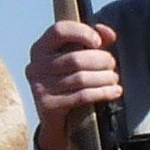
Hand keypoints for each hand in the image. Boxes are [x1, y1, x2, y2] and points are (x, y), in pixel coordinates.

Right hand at [26, 17, 121, 149]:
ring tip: (114, 78)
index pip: (59, 31)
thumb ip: (93, 39)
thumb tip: (110, 35)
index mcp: (40, 48)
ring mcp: (39, 87)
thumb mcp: (76, 57)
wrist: (56, 119)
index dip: (82, 33)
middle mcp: (35, 66)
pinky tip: (115, 91)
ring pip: (81, 78)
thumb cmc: (68, 81)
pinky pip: (82, 96)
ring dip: (105, 78)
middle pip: (75, 58)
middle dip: (101, 60)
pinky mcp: (48, 105)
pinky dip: (103, 92)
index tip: (99, 42)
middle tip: (112, 64)